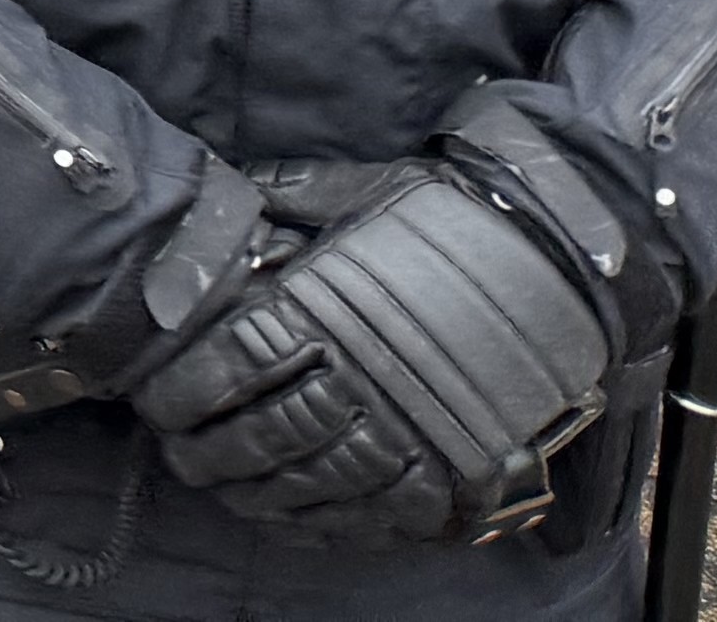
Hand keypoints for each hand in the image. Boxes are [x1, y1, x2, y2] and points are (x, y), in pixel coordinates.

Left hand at [130, 143, 618, 540]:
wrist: (561, 258)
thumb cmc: (452, 217)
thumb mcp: (360, 191)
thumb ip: (289, 195)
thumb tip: (232, 191)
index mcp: (330, 308)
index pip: (232, 362)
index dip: (185, 389)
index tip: (155, 403)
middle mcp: (364, 377)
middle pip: (264, 435)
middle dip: (209, 454)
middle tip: (180, 458)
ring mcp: (413, 431)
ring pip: (314, 484)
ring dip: (259, 497)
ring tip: (226, 493)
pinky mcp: (456, 473)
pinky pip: (378, 515)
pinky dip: (328, 525)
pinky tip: (294, 521)